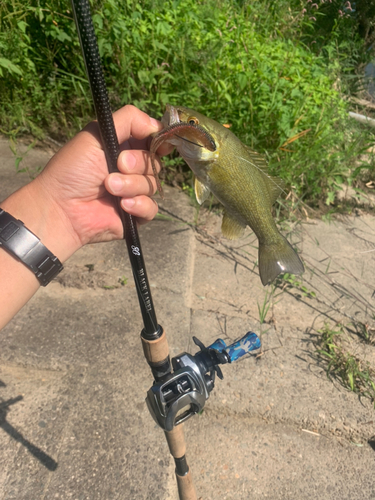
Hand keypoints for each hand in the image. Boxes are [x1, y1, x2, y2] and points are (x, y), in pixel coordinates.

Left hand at [31, 105, 167, 253]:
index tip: (161, 144)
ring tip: (109, 187)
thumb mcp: (97, 134)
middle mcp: (130, 169)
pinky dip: (139, 205)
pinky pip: (151, 208)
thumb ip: (128, 120)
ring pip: (153, 185)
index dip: (160, 141)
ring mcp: (133, 192)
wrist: (61, 208)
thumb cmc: (72, 170)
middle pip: (156, 162)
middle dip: (138, 163)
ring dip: (132, 185)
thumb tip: (156, 125)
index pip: (152, 140)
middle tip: (118, 165)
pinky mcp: (134, 214)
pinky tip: (122, 205)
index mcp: (122, 147)